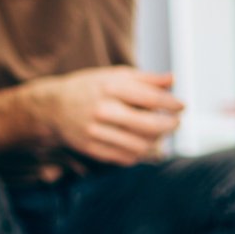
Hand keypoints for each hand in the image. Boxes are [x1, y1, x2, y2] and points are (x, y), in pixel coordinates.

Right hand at [42, 67, 185, 166]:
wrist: (52, 108)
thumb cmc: (89, 88)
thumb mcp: (114, 75)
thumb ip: (145, 78)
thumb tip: (173, 79)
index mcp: (110, 88)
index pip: (151, 98)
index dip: (172, 104)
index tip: (181, 106)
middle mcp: (102, 110)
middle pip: (148, 125)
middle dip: (169, 126)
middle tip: (176, 124)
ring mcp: (95, 131)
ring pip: (138, 145)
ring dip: (156, 143)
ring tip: (159, 136)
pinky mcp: (90, 148)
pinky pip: (124, 158)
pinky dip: (139, 154)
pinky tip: (142, 146)